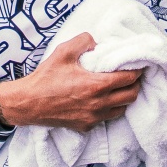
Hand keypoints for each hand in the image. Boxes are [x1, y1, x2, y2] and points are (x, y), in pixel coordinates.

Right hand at [0, 30, 138, 129]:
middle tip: (131, 74)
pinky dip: (110, 108)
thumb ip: (84, 41)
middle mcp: (98, 104)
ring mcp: (93, 117)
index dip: (137, 70)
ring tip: (118, 87)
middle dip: (135, 84)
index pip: (129, 78)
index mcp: (96, 85)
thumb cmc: (45, 78)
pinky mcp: (86, 126)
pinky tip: (102, 99)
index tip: (138, 63)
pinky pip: (106, 118)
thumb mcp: (63, 51)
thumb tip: (96, 42)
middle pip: (131, 95)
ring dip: (124, 97)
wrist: (28, 103)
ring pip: (122, 109)